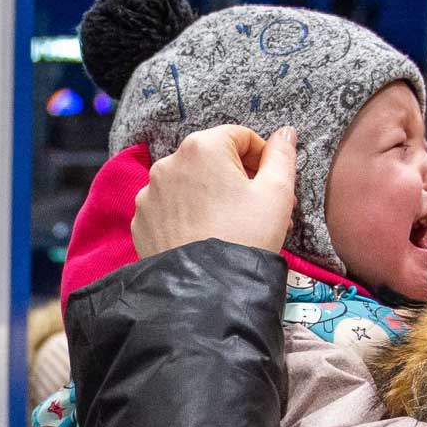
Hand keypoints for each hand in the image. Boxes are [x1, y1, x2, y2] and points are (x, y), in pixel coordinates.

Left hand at [132, 125, 296, 257]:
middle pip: (212, 160)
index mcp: (202, 147)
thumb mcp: (277, 193)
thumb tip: (285, 133)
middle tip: (259, 209)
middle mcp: (168, 163)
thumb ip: (283, 155)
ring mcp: (150, 193)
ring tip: (232, 228)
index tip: (272, 185)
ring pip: (190, 184)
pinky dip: (188, 216)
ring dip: (212, 197)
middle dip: (237, 179)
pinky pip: (171, 208)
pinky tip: (205, 237)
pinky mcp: (141, 220)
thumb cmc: (245, 238)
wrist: (206, 293)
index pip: (239, 136)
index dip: (262, 158)